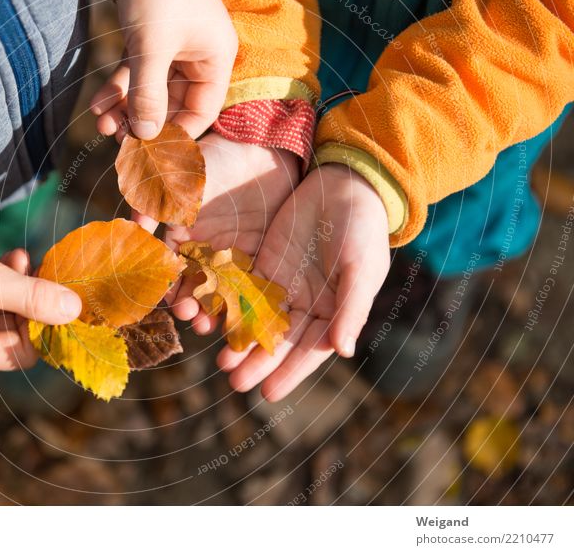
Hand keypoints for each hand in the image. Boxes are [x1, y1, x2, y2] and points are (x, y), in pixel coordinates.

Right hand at [0, 198, 81, 368]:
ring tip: (23, 258)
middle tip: (45, 273)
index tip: (64, 301)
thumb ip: (33, 296)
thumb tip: (75, 311)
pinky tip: (12, 256)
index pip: (22, 354)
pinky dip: (6, 276)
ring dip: (23, 284)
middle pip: (17, 330)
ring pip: (8, 307)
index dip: (46, 330)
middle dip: (36, 301)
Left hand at [90, 0, 237, 139]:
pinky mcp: (148, 37)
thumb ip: (148, 94)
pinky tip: (97, 106)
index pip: (201, 112)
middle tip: (116, 142)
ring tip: (101, 125)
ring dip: (126, 109)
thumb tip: (143, 137)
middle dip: (143, 122)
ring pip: (150, 90)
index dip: (176, 135)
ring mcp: (172, 47)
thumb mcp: (150, 46)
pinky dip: (118, 88)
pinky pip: (135, 72)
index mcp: (214, 59)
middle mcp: (197, 56)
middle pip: (173, 105)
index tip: (149, 155)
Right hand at [164, 133, 299, 333]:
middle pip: (192, 286)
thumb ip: (158, 201)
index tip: (168, 301)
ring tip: (212, 326)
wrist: (260, 148)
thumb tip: (134, 224)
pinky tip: (241, 316)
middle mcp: (202, 250)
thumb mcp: (181, 179)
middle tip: (192, 319)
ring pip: (218, 291)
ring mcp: (229, 255)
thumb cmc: (215, 161)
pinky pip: (247, 284)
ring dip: (213, 311)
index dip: (165, 287)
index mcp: (179, 234)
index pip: (167, 268)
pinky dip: (242, 302)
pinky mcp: (256, 257)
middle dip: (189, 306)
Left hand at [216, 164, 390, 400]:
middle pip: (278, 340)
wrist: (344, 183)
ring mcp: (283, 285)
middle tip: (235, 384)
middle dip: (257, 363)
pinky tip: (213, 321)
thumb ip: (351, 308)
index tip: (268, 393)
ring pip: (258, 320)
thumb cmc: (362, 227)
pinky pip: (244, 290)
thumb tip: (344, 352)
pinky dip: (230, 307)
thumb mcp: (361, 268)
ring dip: (241, 341)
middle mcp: (306, 304)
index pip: (309, 351)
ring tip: (221, 361)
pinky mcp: (264, 264)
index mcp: (334, 311)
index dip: (289, 372)